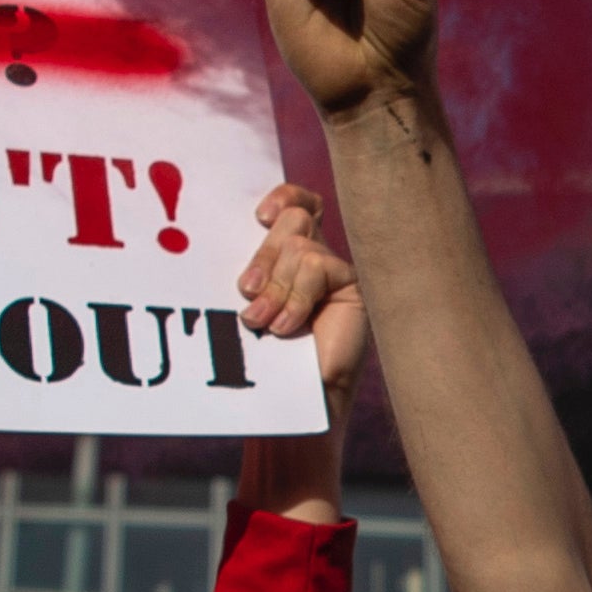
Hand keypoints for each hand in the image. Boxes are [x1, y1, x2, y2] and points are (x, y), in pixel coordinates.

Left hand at [238, 182, 368, 391]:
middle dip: (264, 255)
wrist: (297, 396)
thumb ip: (252, 275)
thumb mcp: (252, 304)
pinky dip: (295, 298)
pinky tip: (287, 326)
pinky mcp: (351, 286)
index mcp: (287, 253)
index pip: (294, 204)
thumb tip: (240, 262)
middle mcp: (315, 255)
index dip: (283, 196)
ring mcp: (334, 271)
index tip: (259, 216)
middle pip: (292, 219)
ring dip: (275, 287)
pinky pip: (317, 267)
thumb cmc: (268, 354)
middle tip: (247, 291)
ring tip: (263, 322)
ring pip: (300, 246)